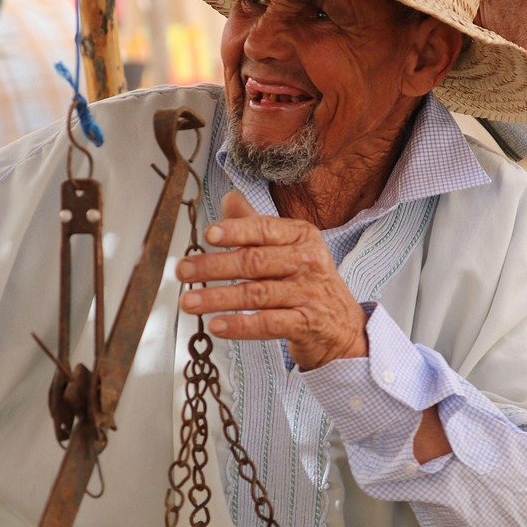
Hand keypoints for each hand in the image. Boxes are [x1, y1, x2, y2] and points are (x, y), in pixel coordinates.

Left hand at [176, 191, 367, 369]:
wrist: (343, 328)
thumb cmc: (309, 283)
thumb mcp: (290, 249)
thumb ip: (258, 226)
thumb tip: (229, 198)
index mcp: (302, 237)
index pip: (264, 229)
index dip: (235, 231)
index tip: (208, 235)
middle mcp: (308, 262)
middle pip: (255, 262)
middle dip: (214, 266)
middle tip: (183, 270)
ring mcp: (309, 294)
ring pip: (256, 294)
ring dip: (218, 298)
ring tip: (189, 301)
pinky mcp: (306, 324)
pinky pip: (268, 324)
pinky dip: (240, 325)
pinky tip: (216, 325)